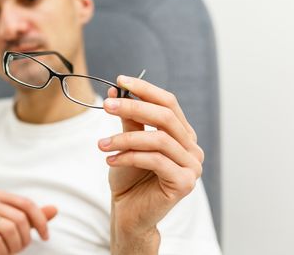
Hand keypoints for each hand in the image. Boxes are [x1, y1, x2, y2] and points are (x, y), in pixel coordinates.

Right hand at [0, 189, 56, 254]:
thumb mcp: (12, 228)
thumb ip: (31, 219)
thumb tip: (55, 209)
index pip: (26, 204)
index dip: (40, 221)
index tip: (45, 237)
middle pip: (19, 218)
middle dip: (25, 239)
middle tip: (19, 250)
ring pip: (9, 229)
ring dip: (14, 247)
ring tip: (9, 252)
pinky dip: (2, 253)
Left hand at [99, 75, 203, 250]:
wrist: (129, 213)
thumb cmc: (130, 178)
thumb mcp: (127, 143)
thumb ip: (128, 119)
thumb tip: (118, 91)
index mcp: (182, 134)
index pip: (168, 103)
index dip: (145, 89)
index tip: (120, 80)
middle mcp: (192, 148)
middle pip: (165, 117)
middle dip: (133, 107)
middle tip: (106, 106)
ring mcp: (192, 166)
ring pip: (158, 139)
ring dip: (125, 138)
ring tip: (101, 144)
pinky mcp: (185, 183)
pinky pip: (155, 160)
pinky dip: (129, 157)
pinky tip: (110, 160)